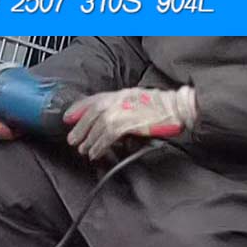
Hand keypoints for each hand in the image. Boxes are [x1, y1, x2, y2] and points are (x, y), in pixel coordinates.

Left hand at [64, 86, 196, 159]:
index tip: (68, 118)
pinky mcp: (127, 123)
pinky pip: (107, 137)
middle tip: (73, 140)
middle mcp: (119, 99)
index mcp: (121, 93)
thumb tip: (103, 123)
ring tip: (85, 150)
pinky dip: (99, 146)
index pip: (94, 99)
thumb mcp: (137, 101)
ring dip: (89, 141)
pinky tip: (96, 153)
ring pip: (97, 127)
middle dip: (80, 128)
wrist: (178, 108)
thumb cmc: (162, 107)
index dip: (78, 109)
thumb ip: (120, 108)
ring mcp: (122, 110)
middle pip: (92, 113)